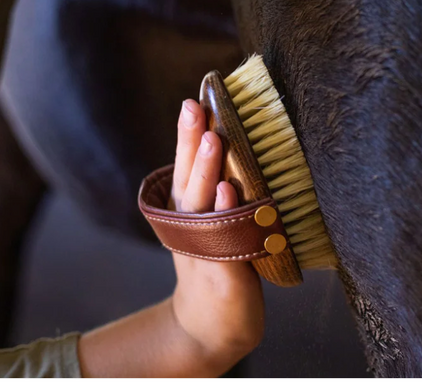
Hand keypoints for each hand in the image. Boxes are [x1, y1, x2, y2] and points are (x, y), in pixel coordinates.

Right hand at [77, 100, 263, 377]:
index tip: (196, 98)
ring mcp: (203, 246)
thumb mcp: (214, 224)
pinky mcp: (222, 270)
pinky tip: (228, 189)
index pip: (186, 164)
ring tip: (210, 139)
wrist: (212, 324)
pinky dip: (224, 211)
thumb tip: (235, 146)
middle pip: (187, 176)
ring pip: (201, 202)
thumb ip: (219, 190)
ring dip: (205, 169)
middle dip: (189, 140)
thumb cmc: (219, 265)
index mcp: (189, 209)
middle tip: (195, 106)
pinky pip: (223, 237)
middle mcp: (190, 224)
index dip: (188, 133)